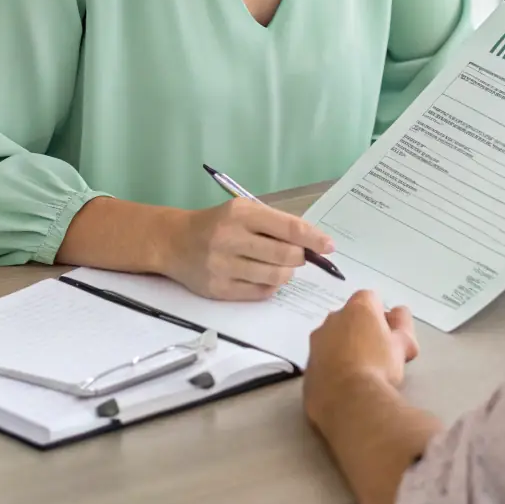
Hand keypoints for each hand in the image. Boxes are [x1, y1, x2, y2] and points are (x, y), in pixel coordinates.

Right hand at [162, 199, 334, 300]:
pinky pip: (260, 293)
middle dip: (299, 257)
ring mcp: (222, 266)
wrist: (175, 242)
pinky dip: (270, 285)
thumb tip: (313, 242)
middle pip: (286, 255)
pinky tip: (264, 276)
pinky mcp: (218, 289)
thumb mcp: (244, 211)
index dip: (313, 239)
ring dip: (286, 273)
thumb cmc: (218, 223)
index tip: (329, 246)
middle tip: (297, 255)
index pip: (288, 228)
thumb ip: (276, 224)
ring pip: (275, 277)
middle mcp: (230, 238)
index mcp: (241, 214)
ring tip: (279, 265)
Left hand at [304, 290, 418, 434]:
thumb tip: (399, 312)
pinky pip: (322, 362)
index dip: (381, 317)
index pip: (371, 300)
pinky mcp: (307, 367)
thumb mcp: (403, 344)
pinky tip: (343, 387)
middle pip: (349, 318)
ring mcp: (316, 342)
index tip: (388, 337)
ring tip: (359, 375)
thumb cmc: (379, 368)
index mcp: (357, 308)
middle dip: (361, 332)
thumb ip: (403, 323)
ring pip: (332, 339)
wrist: (349, 403)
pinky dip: (331, 369)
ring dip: (344, 350)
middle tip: (376, 356)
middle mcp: (332, 318)